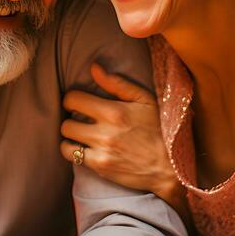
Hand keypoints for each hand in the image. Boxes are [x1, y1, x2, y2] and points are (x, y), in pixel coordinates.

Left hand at [60, 63, 188, 221]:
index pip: (73, 99)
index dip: (72, 99)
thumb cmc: (158, 130)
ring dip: (71, 136)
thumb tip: (93, 68)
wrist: (168, 167)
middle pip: (66, 122)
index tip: (78, 103)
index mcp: (115, 111)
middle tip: (81, 120)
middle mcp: (105, 132)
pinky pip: (72, 157)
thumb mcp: (144, 101)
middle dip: (71, 119)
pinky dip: (74, 152)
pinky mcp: (100, 167)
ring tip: (81, 135)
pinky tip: (85, 148)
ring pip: (65, 140)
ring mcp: (101, 151)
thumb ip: (117, 84)